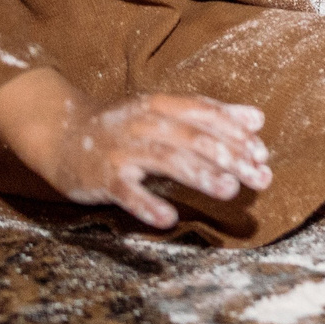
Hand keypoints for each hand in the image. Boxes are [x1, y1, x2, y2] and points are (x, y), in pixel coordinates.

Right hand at [0, 69, 269, 229]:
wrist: (61, 135)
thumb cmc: (124, 127)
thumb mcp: (165, 113)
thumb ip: (211, 116)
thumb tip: (257, 119)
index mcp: (162, 105)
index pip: (207, 115)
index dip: (236, 133)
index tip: (263, 155)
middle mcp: (144, 122)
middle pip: (194, 138)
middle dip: (230, 158)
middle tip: (259, 179)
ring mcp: (123, 149)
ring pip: (167, 160)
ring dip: (200, 175)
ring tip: (229, 190)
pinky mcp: (103, 177)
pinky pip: (127, 191)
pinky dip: (147, 204)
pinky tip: (169, 218)